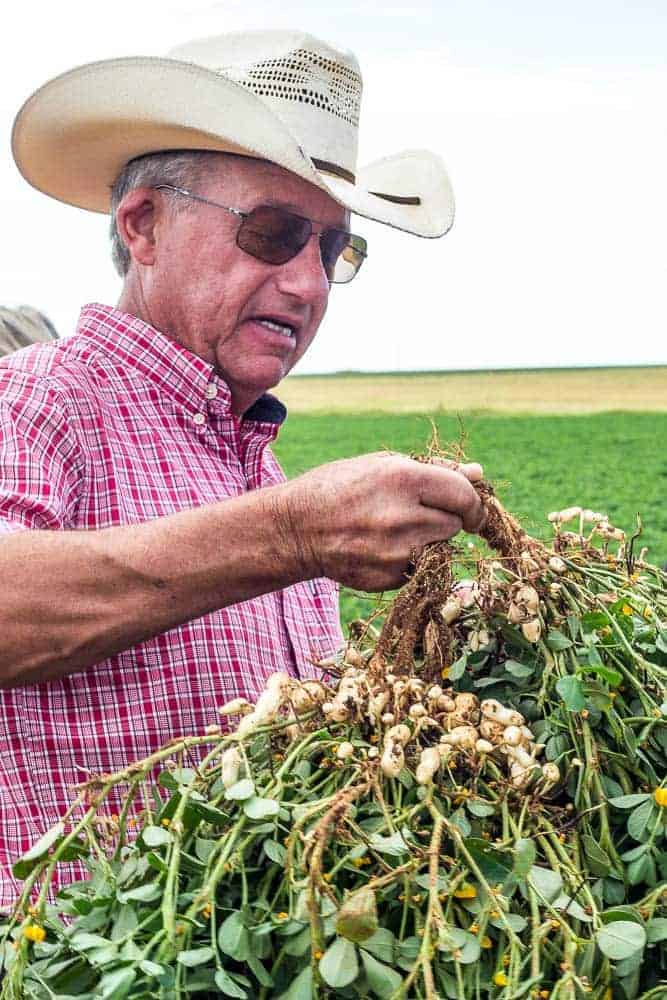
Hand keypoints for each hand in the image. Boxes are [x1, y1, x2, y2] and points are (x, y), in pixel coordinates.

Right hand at [276, 452, 484, 591]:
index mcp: (402, 479)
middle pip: (455, 524)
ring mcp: (396, 552)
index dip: (473, 501)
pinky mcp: (390, 578)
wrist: (295, 530)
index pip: (463, 494)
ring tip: (396, 529)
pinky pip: (421, 568)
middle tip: (420, 514)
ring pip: (440, 548)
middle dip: (446, 518)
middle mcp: (402, 517)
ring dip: (429, 539)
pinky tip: (382, 548)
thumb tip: (479, 474)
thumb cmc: (340, 488)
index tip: (470, 508)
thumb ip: (434, 470)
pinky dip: (411, 559)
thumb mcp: (381, 465)